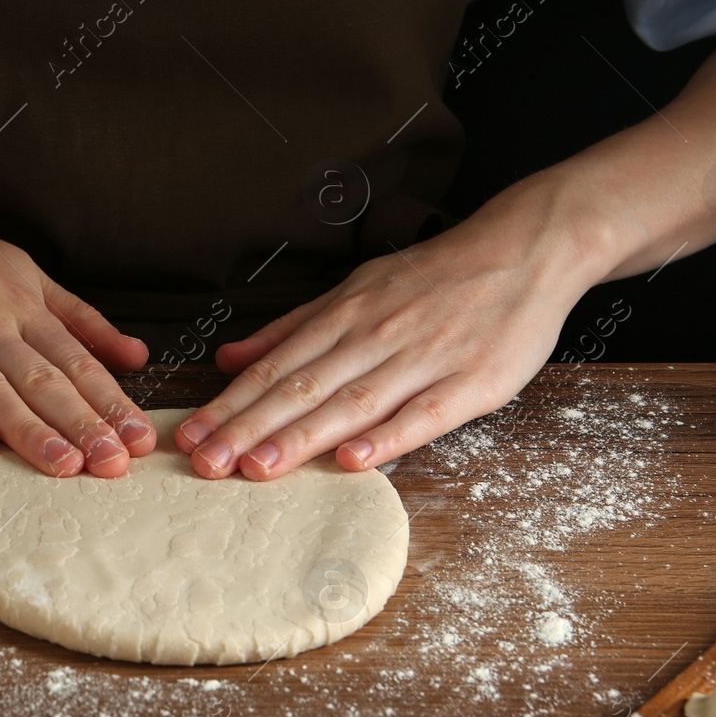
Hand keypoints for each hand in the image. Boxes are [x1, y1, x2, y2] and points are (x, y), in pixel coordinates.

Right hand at [0, 170, 156, 476]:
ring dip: (28, 428)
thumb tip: (135, 355)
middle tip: (114, 463)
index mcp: (21, 304)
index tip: (139, 438)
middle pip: (41, 378)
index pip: (75, 361)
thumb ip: (78, 319)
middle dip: (82, 422)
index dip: (110, 401)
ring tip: (63, 465)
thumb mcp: (23, 271)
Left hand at [174, 185, 607, 478]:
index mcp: (346, 315)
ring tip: (257, 468)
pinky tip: (354, 460)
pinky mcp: (472, 382)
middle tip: (204, 463)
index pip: (276, 367)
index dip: (230, 404)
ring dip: (302, 437)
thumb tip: (229, 357)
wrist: (525, 248)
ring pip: (352, 403)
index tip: (190, 435)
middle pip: (302, 388)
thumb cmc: (437, 276)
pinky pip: (425, 414)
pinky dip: (389, 437)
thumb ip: (294, 328)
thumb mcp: (358, 287)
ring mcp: (424, 359)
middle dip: (248, 428)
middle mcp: (376, 336)